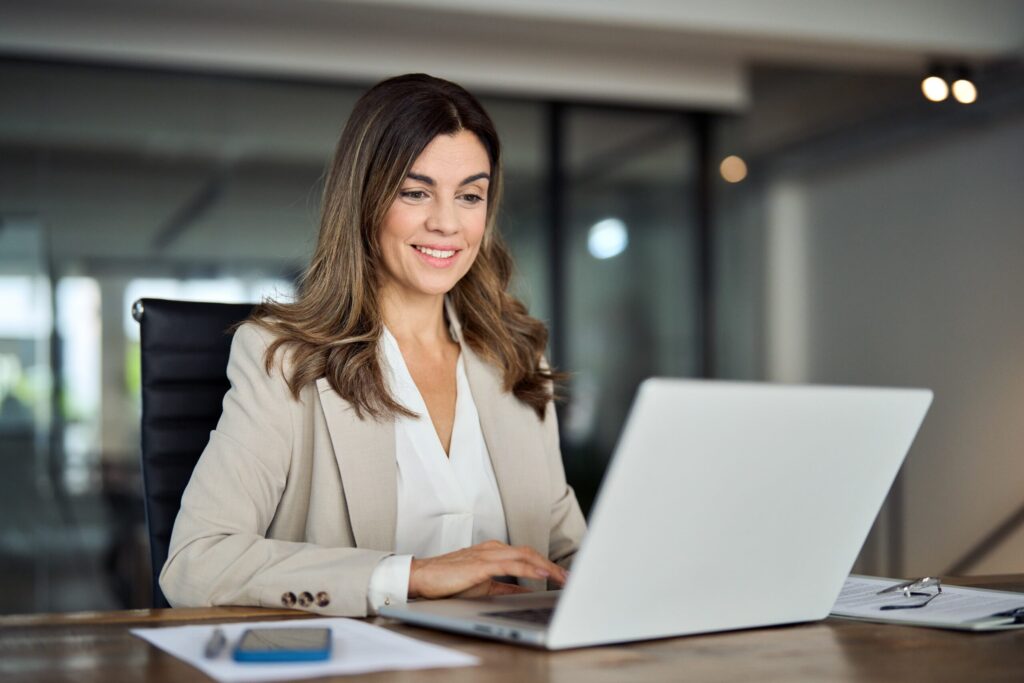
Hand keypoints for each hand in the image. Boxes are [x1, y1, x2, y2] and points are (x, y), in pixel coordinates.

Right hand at [407, 540, 567, 599]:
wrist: (423, 577)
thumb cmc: (449, 581)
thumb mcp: (484, 586)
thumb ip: (506, 589)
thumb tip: (526, 594)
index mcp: (494, 552)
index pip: (527, 556)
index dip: (547, 565)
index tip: (563, 576)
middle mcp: (494, 549)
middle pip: (531, 553)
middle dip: (553, 566)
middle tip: (570, 578)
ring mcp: (488, 554)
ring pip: (526, 556)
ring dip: (547, 567)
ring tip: (563, 578)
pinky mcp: (481, 563)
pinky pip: (512, 564)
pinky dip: (530, 569)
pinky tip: (542, 575)